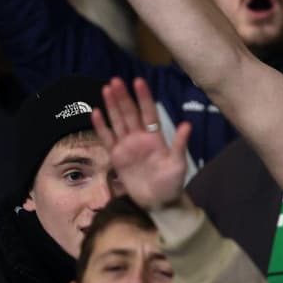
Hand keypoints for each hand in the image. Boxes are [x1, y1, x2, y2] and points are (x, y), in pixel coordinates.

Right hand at [92, 77, 191, 210]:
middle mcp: (140, 137)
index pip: (149, 113)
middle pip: (130, 113)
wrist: (158, 202)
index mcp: (156, 137)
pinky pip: (107, 138)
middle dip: (123, 97)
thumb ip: (180, 144)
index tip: (139, 81)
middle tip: (116, 80)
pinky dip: (101, 126)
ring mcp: (127, 146)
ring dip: (112, 105)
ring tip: (106, 88)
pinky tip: (96, 113)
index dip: (144, 97)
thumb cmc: (172, 182)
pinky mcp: (116, 156)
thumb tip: (187, 124)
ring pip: (118, 121)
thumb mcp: (178, 164)